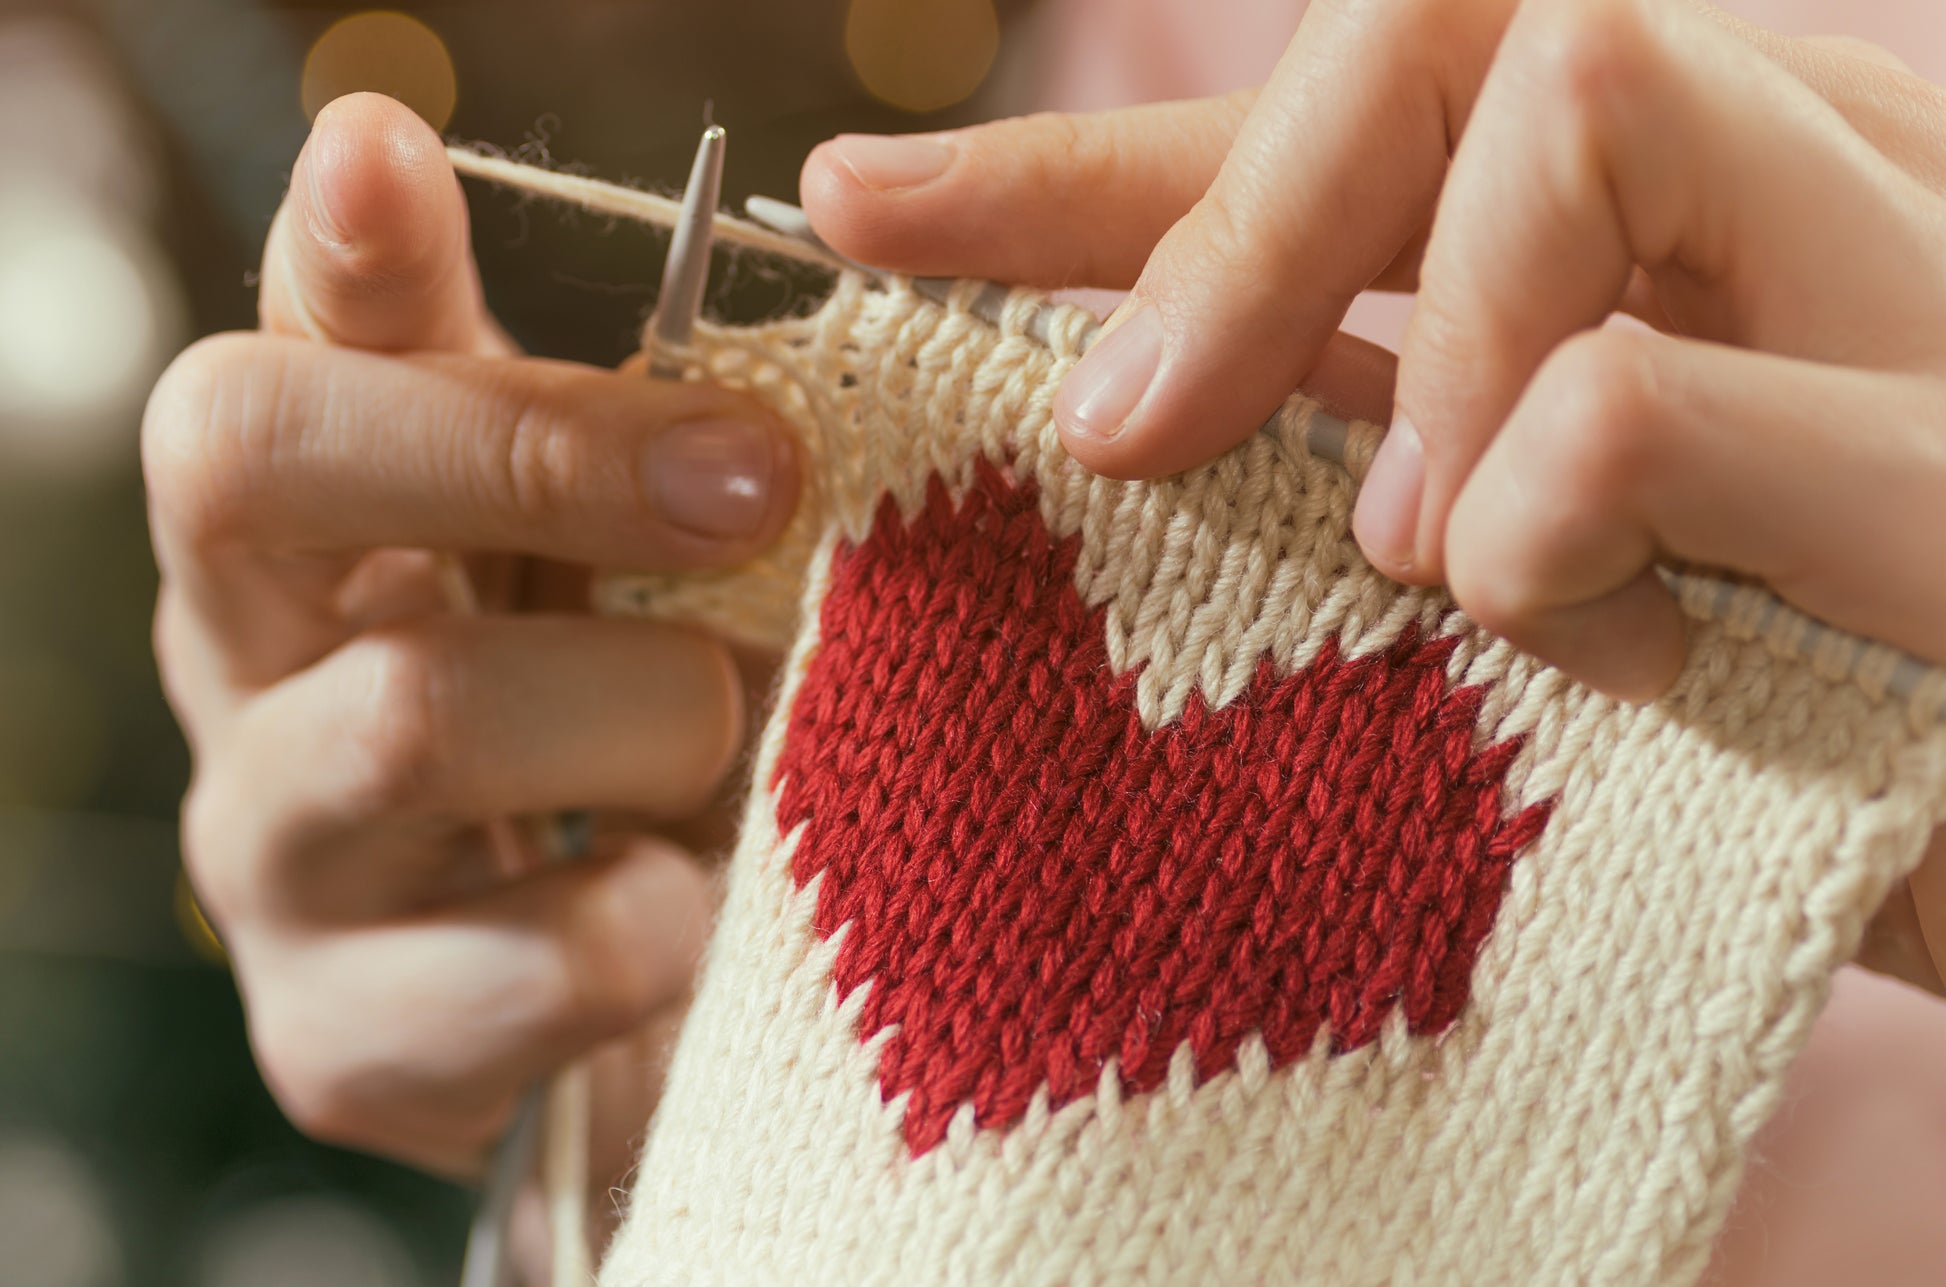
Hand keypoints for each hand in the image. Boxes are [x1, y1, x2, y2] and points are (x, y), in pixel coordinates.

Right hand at [145, 94, 798, 1181]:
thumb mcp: (577, 542)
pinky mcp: (347, 1046)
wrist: (617, 991)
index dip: (331, 260)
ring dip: (649, 703)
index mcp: (297, 543)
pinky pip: (537, 959)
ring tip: (753, 729)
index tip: (393, 157)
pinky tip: (721, 900)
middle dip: (543, 448)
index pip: (254, 367)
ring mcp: (274, 873)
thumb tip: (371, 135)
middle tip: (761, 477)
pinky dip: (674, 912)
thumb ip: (508, 380)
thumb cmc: (613, 722)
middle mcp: (241, 685)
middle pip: (259, 478)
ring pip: (414, 714)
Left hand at [800, 2, 1945, 984]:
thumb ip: (1373, 448)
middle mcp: (1809, 173)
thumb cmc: (1786, 746)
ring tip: (1433, 560)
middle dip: (1225, 223)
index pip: (1356, 110)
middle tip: (1117, 433)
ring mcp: (1908, 273)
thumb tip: (1113, 403)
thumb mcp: (1538, 564)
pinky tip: (1571, 628)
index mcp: (1690, 207)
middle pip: (1450, 20)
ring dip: (1427, 343)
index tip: (866, 211)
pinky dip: (1537, 513)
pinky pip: (1629, 392)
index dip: (1086, 164)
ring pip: (1577, 85)